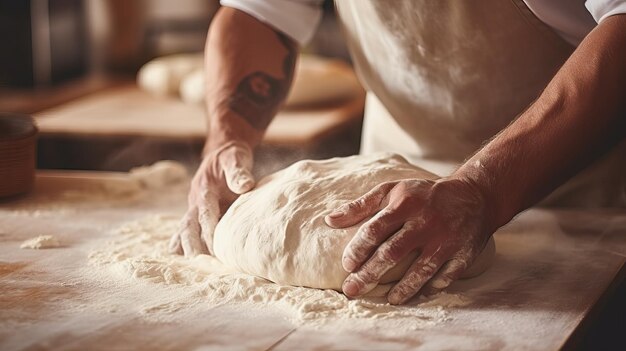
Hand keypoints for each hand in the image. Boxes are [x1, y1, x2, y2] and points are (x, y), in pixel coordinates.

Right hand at [169, 141, 254, 256]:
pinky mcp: (197, 214)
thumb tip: (245, 185)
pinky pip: (185, 231)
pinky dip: (182, 245)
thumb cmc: (231, 158)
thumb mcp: (235, 159)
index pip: (205, 214)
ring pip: (185, 231)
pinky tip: (184, 261)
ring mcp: (194, 208)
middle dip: (193, 246)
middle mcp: (195, 201)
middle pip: (188, 227)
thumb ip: (239, 172)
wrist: (222, 154)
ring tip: (193, 267)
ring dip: (187, 248)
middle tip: (201, 264)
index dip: (209, 231)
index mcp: (204, 190)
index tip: (216, 248)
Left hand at [325, 178, 492, 303]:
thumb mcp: (392, 191)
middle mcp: (425, 223)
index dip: (359, 249)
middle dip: (370, 274)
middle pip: (392, 253)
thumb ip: (361, 206)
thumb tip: (329, 220)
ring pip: (420, 270)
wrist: (473, 195)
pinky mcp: (463, 254)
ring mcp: (446, 240)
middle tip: (352, 290)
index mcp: (405, 204)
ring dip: (402, 288)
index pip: (376, 229)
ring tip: (387, 299)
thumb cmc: (423, 195)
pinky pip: (445, 276)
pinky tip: (417, 294)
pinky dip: (431, 287)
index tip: (347, 265)